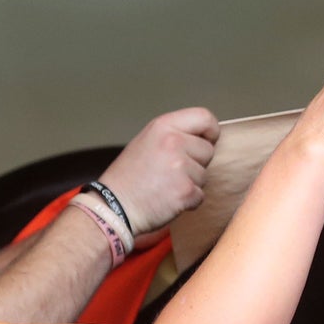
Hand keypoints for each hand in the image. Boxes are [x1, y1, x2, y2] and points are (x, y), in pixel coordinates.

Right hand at [98, 107, 220, 235]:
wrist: (113, 207)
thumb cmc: (128, 177)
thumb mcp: (147, 141)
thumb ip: (174, 135)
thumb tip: (203, 140)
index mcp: (163, 126)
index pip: (204, 117)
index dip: (210, 132)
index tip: (206, 142)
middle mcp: (173, 142)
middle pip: (208, 150)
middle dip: (196, 163)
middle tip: (171, 172)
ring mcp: (180, 167)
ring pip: (204, 175)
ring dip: (190, 183)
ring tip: (165, 186)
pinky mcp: (185, 190)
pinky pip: (200, 195)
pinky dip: (188, 201)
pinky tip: (167, 199)